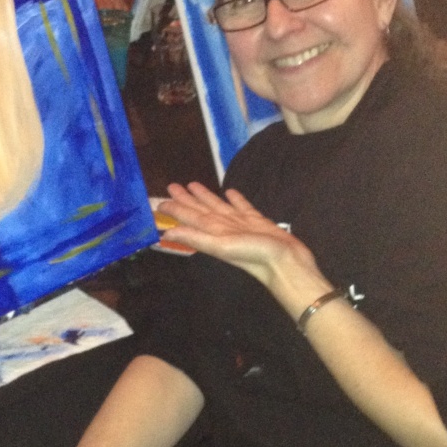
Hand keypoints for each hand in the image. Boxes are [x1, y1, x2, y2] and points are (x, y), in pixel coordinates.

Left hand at [158, 183, 316, 288]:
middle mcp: (223, 226)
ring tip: (194, 184)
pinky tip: (231, 192)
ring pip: (218, 206)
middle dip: (186, 198)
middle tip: (172, 185)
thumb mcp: (221, 245)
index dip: (175, 209)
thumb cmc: (253, 253)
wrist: (286, 262)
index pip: (189, 216)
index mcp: (213, 231)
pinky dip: (236, 199)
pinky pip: (243, 206)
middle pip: (200, 209)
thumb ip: (195, 237)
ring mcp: (240, 223)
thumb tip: (166, 233)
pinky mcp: (257, 221)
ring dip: (206, 196)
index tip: (160, 201)